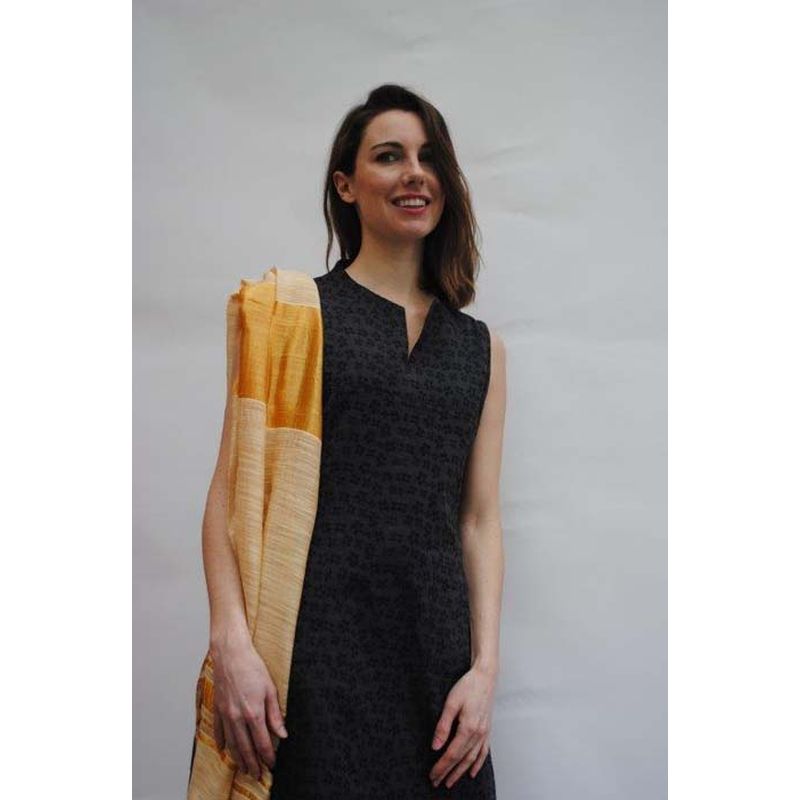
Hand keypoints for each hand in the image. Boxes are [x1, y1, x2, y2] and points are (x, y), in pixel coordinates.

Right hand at [210, 635, 288, 780]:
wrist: (230, 654)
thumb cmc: (252, 667)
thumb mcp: (270, 689)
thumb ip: (275, 715)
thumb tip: (283, 733)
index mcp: (253, 713)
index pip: (262, 742)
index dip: (267, 756)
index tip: (272, 765)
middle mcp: (237, 717)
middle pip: (245, 748)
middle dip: (252, 763)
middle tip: (257, 775)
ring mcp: (225, 714)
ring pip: (231, 743)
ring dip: (238, 758)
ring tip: (243, 768)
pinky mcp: (217, 708)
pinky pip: (218, 730)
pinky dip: (221, 742)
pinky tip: (224, 749)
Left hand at [429, 665, 495, 788]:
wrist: (485, 677)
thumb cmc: (467, 686)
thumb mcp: (451, 703)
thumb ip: (443, 725)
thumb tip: (435, 746)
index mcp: (468, 728)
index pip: (452, 754)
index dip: (441, 766)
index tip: (432, 775)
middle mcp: (478, 734)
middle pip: (461, 759)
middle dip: (448, 773)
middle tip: (437, 782)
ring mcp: (484, 733)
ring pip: (472, 758)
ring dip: (461, 772)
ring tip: (451, 782)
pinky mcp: (487, 730)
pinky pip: (483, 752)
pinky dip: (478, 764)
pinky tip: (472, 772)